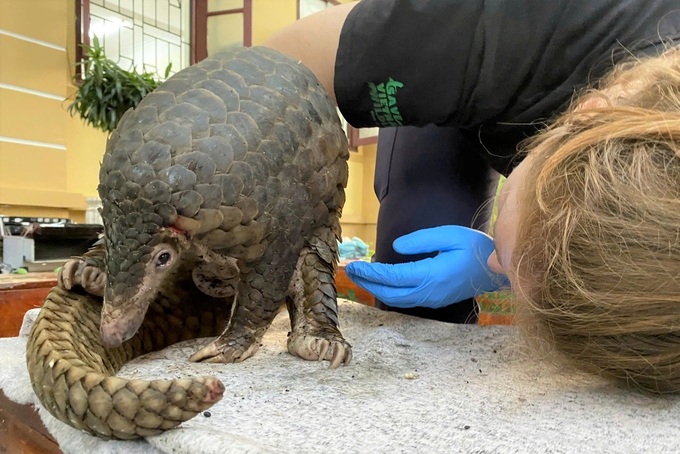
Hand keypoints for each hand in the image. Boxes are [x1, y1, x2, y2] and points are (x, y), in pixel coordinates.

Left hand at [344, 226, 506, 308]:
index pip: (392, 277)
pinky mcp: (435, 300)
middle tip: (350, 272)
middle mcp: (429, 292)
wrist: (497, 269)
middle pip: (389, 293)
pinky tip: (383, 283)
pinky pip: (406, 300)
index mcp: (431, 275)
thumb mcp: (449, 235)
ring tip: (362, 278)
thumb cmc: (475, 247)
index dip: (370, 273)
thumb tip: (395, 248)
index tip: (353, 266)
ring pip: (396, 300)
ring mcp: (432, 299)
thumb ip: (421, 241)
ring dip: (377, 290)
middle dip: (368, 284)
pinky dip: (390, 293)